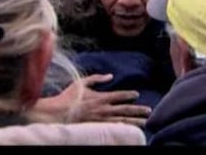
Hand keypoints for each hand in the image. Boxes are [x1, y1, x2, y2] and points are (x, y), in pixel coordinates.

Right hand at [31, 74, 151, 127]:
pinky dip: (123, 129)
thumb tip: (110, 76)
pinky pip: (113, 128)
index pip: (119, 95)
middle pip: (125, 110)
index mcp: (100, 97)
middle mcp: (103, 109)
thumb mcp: (81, 82)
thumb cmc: (68, 97)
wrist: (57, 114)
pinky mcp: (97, 128)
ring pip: (122, 121)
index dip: (129, 94)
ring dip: (134, 121)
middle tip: (149, 110)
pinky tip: (130, 130)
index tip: (137, 94)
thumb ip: (97, 78)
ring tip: (145, 122)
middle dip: (138, 110)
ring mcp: (101, 120)